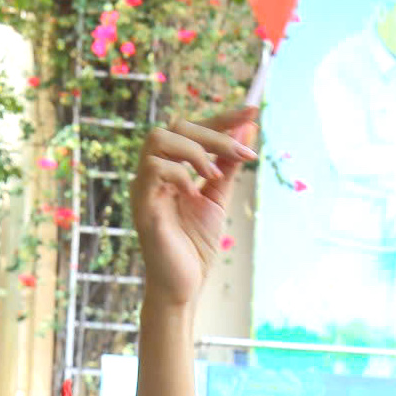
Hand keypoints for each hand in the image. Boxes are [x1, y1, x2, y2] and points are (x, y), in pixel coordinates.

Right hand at [128, 111, 258, 308]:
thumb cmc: (195, 245)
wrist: (183, 285)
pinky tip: (195, 191)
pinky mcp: (142, 205)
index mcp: (171, 167)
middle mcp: (153, 172)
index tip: (253, 110)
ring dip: (194, 150)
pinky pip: (154, 169)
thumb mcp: (218, 196)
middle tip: (242, 153)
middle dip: (214, 133)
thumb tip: (247, 130)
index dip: (223, 117)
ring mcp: (144, 187)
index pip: (192, 128)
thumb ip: (229, 164)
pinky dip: (180, 173)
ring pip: (158, 139)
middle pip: (175, 126)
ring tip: (214, 174)